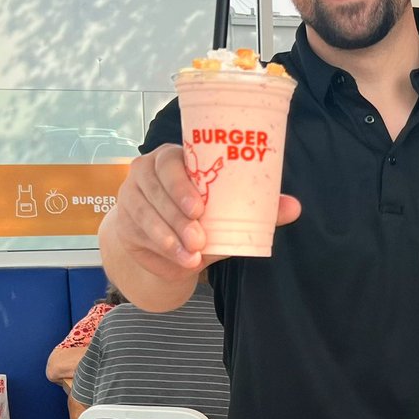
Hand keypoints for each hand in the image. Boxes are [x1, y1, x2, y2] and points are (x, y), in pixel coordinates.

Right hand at [111, 145, 300, 278]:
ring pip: (147, 215)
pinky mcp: (124, 224)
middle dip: (178, 217)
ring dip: (170, 237)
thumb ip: (256, 206)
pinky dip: (163, 250)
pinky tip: (182, 260)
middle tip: (200, 238)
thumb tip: (294, 207)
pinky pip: (140, 236)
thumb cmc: (201, 214)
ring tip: (194, 253)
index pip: (169, 162)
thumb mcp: (226, 209)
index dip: (182, 184)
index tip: (199, 206)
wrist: (167, 239)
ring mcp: (130, 198)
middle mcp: (145, 173)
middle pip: (156, 191)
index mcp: (172, 158)